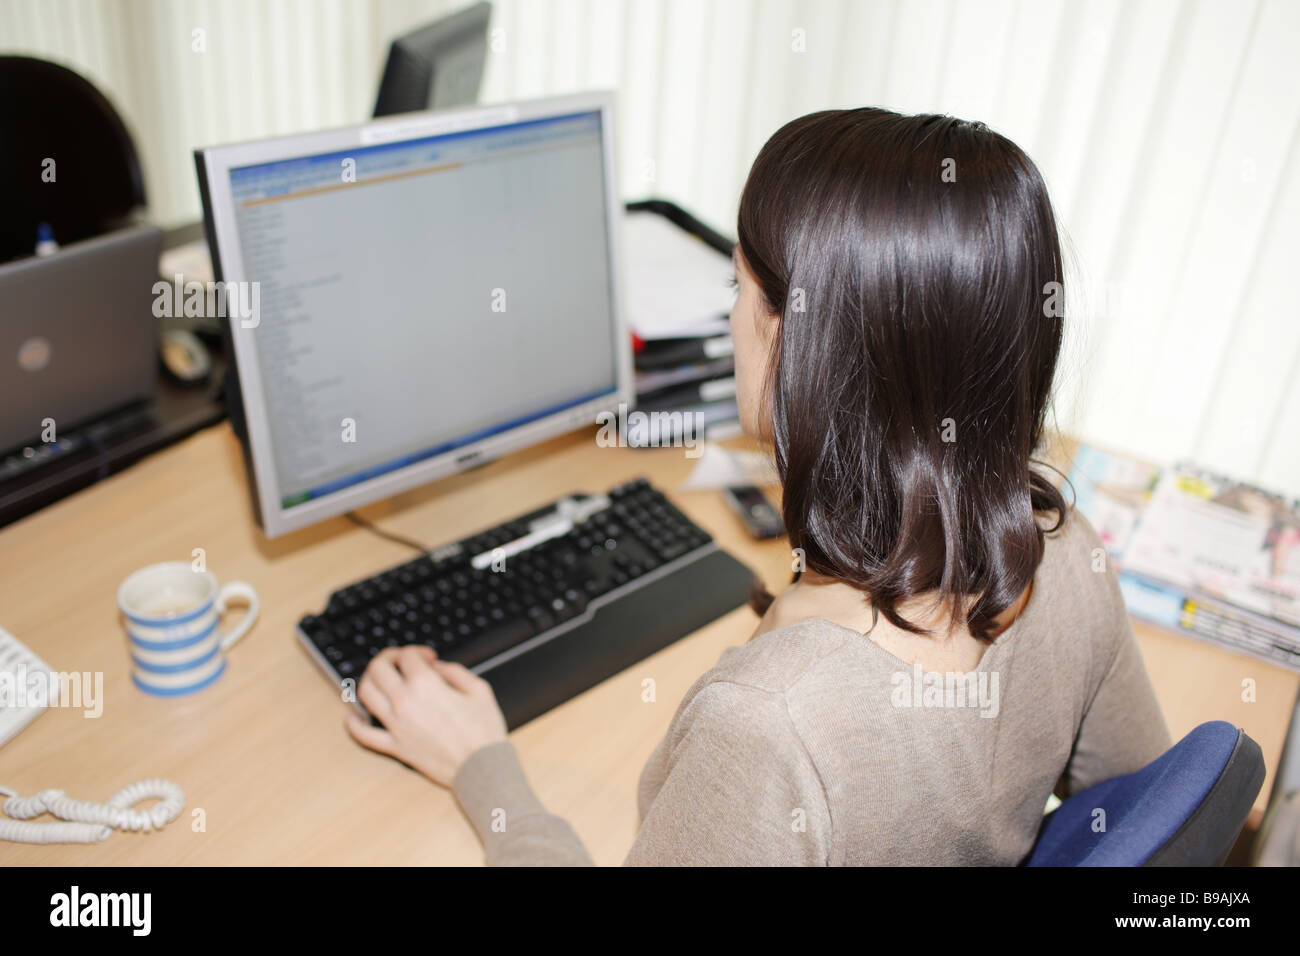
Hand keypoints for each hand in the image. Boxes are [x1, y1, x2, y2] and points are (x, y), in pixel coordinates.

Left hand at [344, 645, 507, 786]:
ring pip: (366, 694)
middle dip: (387, 657)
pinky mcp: (395, 747)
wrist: (482, 768)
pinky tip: (352, 717)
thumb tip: (436, 668)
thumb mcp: (479, 690)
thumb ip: (455, 671)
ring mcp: (396, 726)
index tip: (428, 658)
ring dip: (368, 680)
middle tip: (398, 660)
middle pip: (378, 669)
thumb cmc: (483, 731)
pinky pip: (364, 735)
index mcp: (427, 685)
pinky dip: (354, 725)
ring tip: (379, 680)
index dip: (418, 651)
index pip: (408, 656)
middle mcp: (405, 702)